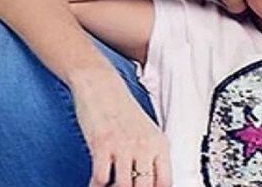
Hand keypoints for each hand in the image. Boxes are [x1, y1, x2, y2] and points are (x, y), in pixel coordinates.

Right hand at [70, 66, 172, 186]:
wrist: (101, 86)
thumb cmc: (122, 109)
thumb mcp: (146, 133)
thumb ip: (151, 157)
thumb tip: (151, 183)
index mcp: (159, 144)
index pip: (165, 183)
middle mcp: (144, 146)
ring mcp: (124, 145)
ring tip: (109, 186)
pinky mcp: (103, 144)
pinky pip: (101, 178)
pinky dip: (97, 186)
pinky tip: (95, 183)